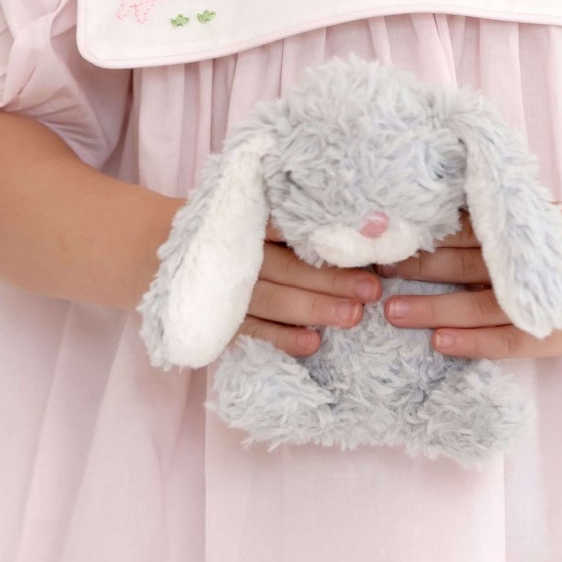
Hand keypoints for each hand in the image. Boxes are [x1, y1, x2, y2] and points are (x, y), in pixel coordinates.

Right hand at [236, 222, 382, 357]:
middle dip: (331, 281)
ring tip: (353, 315)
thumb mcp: (264, 218)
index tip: (365, 246)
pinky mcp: (222, 321)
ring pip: (274, 300)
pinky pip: (254, 332)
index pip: (289, 229)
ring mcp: (227, 289)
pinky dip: (282, 339)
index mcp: (250, 221)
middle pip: (288, 267)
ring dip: (315, 309)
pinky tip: (312, 343)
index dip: (327, 239)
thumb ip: (301, 222)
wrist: (190, 264)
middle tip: (370, 289)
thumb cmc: (247, 239)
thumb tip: (365, 228)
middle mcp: (237, 254)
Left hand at [375, 202, 561, 359]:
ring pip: (471, 306)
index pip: (463, 229)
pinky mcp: (542, 337)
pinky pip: (498, 343)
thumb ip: (498, 216)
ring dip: (429, 309)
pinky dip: (467, 343)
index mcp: (520, 231)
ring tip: (391, 311)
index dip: (425, 233)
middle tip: (374, 269)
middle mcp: (523, 266)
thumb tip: (440, 205)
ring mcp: (533, 305)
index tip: (388, 233)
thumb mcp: (541, 214)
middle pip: (459, 264)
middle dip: (416, 268)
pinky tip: (438, 343)